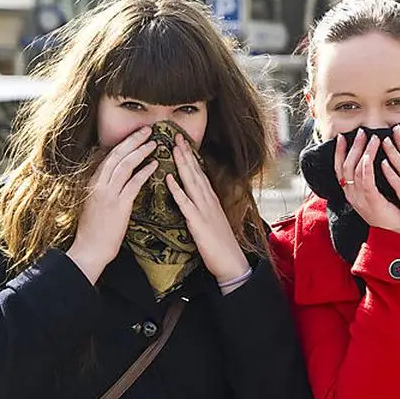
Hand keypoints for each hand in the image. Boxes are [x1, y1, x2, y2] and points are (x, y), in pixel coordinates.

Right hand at [69, 127, 157, 283]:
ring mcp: (108, 194)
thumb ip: (104, 188)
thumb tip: (115, 176)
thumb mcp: (95, 203)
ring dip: (140, 152)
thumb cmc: (94, 229)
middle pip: (117, 155)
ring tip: (154, 143)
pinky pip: (134, 183)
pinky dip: (145, 172)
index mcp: (93, 182)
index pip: (109, 156)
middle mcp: (99, 184)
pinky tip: (155, 165)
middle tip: (148, 130)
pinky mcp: (119, 205)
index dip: (124, 143)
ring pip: (125, 165)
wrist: (90, 249)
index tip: (136, 134)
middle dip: (133, 140)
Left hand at [165, 134, 250, 282]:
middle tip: (175, 136)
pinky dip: (177, 189)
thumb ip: (203, 208)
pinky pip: (185, 203)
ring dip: (182, 164)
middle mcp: (208, 200)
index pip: (200, 173)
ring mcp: (204, 210)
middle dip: (185, 154)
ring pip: (191, 182)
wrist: (231, 262)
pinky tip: (168, 179)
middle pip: (195, 172)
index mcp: (211, 200)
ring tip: (173, 148)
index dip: (190, 158)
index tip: (181, 143)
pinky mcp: (198, 223)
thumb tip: (193, 199)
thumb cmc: (220, 245)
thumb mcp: (212, 221)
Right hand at [336, 131, 399, 234]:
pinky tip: (369, 157)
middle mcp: (352, 195)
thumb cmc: (389, 212)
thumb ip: (368, 179)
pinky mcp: (371, 202)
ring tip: (374, 139)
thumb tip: (368, 159)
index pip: (340, 168)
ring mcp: (360, 199)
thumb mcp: (374, 193)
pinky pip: (366, 182)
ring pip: (356, 170)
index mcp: (351, 192)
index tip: (342, 137)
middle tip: (361, 132)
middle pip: (346, 166)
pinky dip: (366, 167)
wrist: (396, 234)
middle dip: (353, 147)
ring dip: (364, 152)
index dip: (340, 152)